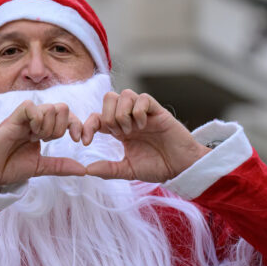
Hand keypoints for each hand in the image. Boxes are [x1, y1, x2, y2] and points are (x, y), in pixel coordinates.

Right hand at [0, 100, 85, 186]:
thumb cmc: (9, 166)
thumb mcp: (41, 167)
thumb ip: (60, 165)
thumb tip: (83, 170)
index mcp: (43, 129)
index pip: (68, 117)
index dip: (78, 126)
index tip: (81, 142)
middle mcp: (35, 120)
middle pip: (63, 108)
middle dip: (63, 127)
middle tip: (50, 141)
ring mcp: (25, 118)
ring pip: (51, 107)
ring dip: (49, 127)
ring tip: (37, 139)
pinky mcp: (13, 117)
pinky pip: (31, 107)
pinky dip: (36, 120)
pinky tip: (31, 133)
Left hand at [82, 90, 209, 182]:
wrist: (181, 167)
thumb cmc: (157, 167)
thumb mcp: (128, 170)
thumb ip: (108, 169)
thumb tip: (86, 170)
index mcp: (120, 130)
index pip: (97, 117)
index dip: (88, 126)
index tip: (85, 142)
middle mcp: (130, 118)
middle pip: (108, 98)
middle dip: (108, 116)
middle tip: (119, 134)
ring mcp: (144, 113)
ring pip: (124, 94)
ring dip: (122, 113)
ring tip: (132, 130)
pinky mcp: (158, 112)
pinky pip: (143, 98)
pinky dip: (139, 111)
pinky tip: (144, 126)